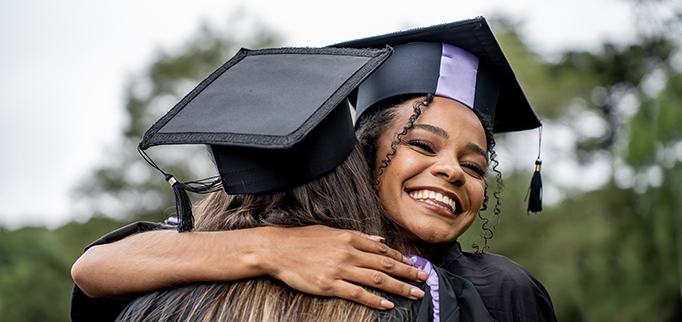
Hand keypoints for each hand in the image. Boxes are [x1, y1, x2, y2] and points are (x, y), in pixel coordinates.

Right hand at [259, 225, 427, 309]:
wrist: (277, 249)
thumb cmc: (301, 240)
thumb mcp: (330, 232)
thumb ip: (357, 237)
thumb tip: (379, 240)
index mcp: (349, 238)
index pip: (382, 249)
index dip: (400, 258)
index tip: (413, 264)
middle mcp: (348, 252)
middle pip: (385, 264)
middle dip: (408, 272)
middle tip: (424, 279)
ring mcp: (340, 269)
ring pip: (377, 279)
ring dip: (399, 287)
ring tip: (415, 293)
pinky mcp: (330, 285)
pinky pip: (358, 293)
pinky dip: (375, 299)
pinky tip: (387, 304)